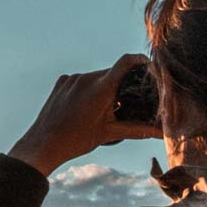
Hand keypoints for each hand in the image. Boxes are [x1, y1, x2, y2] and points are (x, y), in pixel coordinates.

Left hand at [8, 53, 163, 176]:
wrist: (43, 145)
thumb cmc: (76, 141)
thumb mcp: (110, 133)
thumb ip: (139, 130)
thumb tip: (164, 133)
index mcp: (101, 88)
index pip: (127, 62)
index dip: (141, 61)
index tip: (149, 67)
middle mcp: (86, 78)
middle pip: (112, 72)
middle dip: (120, 84)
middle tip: (124, 102)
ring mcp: (72, 79)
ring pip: (96, 77)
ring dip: (103, 87)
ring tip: (101, 108)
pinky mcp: (61, 82)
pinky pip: (81, 80)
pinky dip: (87, 89)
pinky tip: (83, 106)